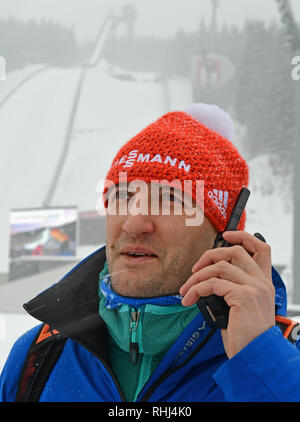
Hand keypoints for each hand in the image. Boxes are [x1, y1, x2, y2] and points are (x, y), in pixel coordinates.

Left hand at [179, 231, 274, 358]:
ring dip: (196, 277)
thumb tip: (207, 281)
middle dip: (209, 255)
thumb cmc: (245, 337)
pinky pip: (212, 284)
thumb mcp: (240, 308)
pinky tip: (189, 300)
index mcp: (264, 283)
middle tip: (194, 270)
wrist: (255, 357)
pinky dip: (196, 289)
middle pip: (235, 251)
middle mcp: (262, 282)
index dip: (243, 236)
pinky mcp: (244, 296)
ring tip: (186, 290)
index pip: (261, 248)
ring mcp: (255, 288)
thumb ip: (232, 289)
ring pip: (219, 267)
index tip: (225, 236)